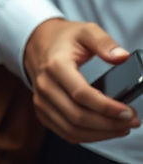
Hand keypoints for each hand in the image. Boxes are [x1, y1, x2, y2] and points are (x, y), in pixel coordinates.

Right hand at [23, 17, 140, 143]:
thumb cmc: (63, 38)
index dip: (107, 107)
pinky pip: (65, 132)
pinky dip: (87, 137)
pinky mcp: (42, 110)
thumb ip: (104, 42)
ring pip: (72, 129)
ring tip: (121, 127)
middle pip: (78, 116)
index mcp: (56, 65)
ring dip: (101, 134)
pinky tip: (103, 130)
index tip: (129, 112)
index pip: (81, 94)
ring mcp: (41, 99)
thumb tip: (122, 57)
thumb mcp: (85, 31)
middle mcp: (45, 85)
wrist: (37, 42)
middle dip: (109, 125)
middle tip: (131, 121)